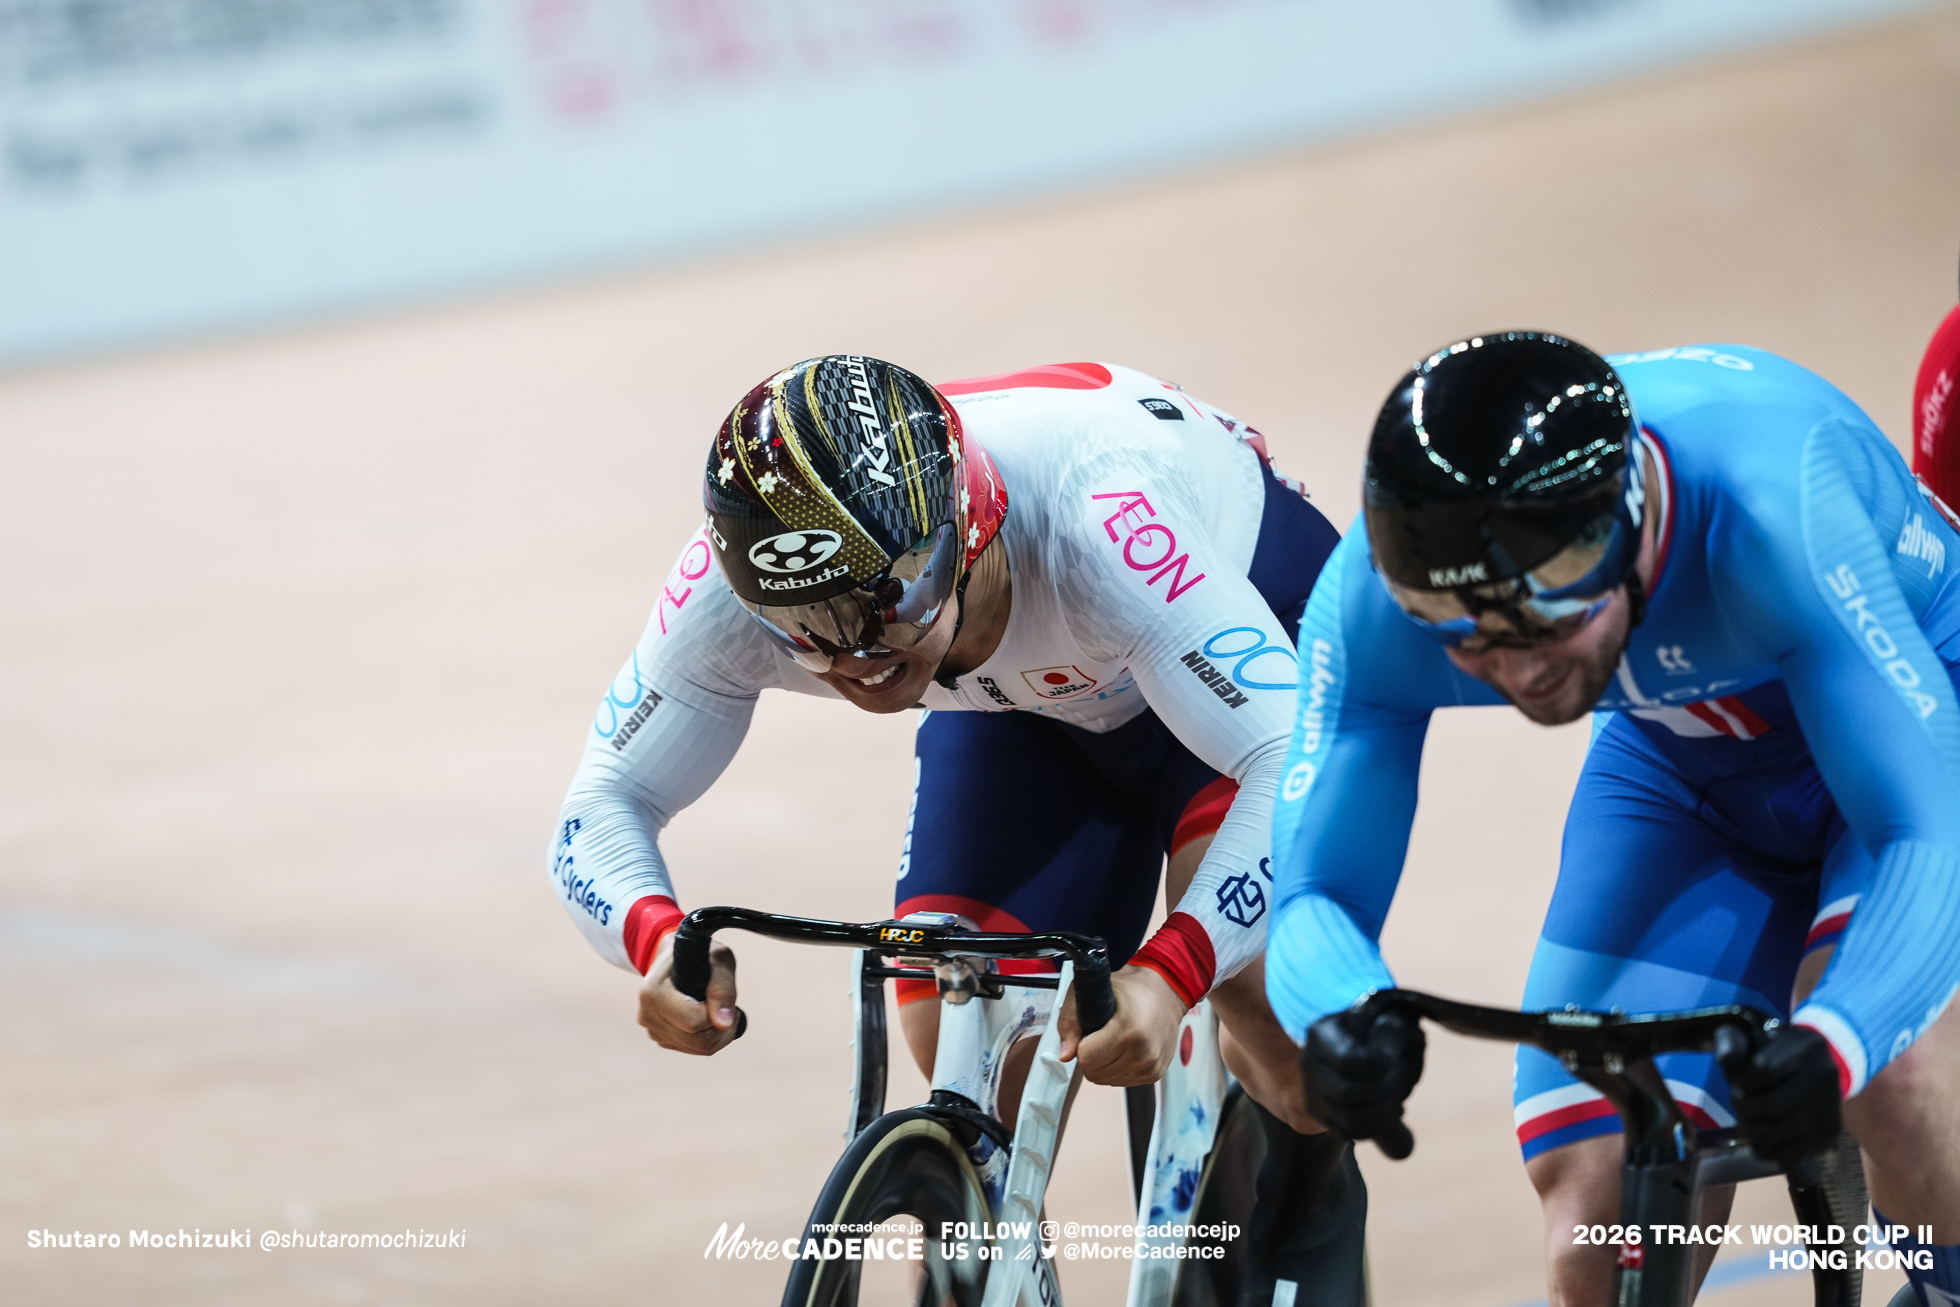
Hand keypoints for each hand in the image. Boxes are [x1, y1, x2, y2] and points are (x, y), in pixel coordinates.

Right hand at [638, 932, 743, 1053]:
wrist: (677, 958)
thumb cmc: (699, 956)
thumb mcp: (718, 960)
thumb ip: (722, 988)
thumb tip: (723, 1023)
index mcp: (653, 991)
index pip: (694, 1022)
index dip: (716, 1013)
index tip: (721, 996)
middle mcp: (647, 1014)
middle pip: (697, 1041)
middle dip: (721, 1030)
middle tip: (731, 1009)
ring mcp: (651, 1028)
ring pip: (696, 1049)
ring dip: (717, 1035)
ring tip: (719, 1010)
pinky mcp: (659, 1037)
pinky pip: (692, 1049)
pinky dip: (707, 1038)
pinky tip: (707, 1018)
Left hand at [1057, 965, 1185, 1085]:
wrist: (1165, 991)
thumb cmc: (1128, 988)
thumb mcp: (1092, 992)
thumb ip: (1070, 1021)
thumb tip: (1065, 1055)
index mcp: (1129, 1031)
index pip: (1086, 1059)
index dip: (1082, 1044)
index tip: (1091, 1030)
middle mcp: (1144, 1053)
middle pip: (1094, 1074)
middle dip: (1090, 1056)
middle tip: (1100, 1035)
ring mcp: (1151, 1067)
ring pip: (1106, 1081)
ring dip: (1103, 1064)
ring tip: (1113, 1039)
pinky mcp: (1154, 1074)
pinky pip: (1121, 1081)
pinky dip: (1116, 1068)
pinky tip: (1124, 1048)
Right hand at [1301, 1008, 1424, 1157]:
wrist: (1348, 1046)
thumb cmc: (1368, 1030)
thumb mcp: (1377, 1021)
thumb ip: (1389, 1028)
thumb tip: (1394, 1026)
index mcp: (1320, 1034)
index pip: (1348, 1060)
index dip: (1378, 1065)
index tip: (1392, 1061)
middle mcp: (1308, 1063)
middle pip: (1347, 1092)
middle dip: (1383, 1093)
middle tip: (1400, 1085)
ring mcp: (1310, 1091)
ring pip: (1350, 1117)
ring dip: (1383, 1115)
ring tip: (1398, 1106)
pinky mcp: (1318, 1112)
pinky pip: (1348, 1131)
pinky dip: (1375, 1128)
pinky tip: (1389, 1116)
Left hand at [1715, 1023, 1842, 1168]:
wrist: (1813, 1066)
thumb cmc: (1771, 1050)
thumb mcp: (1749, 1036)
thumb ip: (1732, 1042)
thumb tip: (1727, 1059)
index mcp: (1805, 1047)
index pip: (1762, 1070)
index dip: (1741, 1080)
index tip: (1738, 1079)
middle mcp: (1824, 1077)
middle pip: (1768, 1107)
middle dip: (1742, 1108)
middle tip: (1739, 1102)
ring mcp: (1829, 1108)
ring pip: (1775, 1135)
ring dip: (1750, 1131)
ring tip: (1749, 1119)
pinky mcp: (1829, 1134)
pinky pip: (1788, 1155)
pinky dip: (1767, 1150)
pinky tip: (1763, 1135)